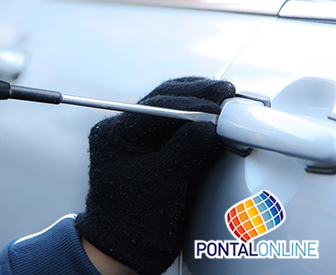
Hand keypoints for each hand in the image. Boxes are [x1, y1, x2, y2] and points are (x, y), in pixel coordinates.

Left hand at [75, 77, 234, 274]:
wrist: (125, 247)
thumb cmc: (133, 220)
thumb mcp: (164, 182)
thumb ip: (187, 148)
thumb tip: (211, 123)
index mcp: (114, 134)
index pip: (156, 106)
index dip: (191, 102)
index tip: (219, 103)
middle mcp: (122, 131)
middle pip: (162, 100)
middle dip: (196, 95)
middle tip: (226, 92)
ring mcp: (135, 138)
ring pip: (169, 108)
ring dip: (197, 102)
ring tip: (224, 99)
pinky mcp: (150, 148)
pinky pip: (174, 125)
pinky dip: (196, 120)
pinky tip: (214, 117)